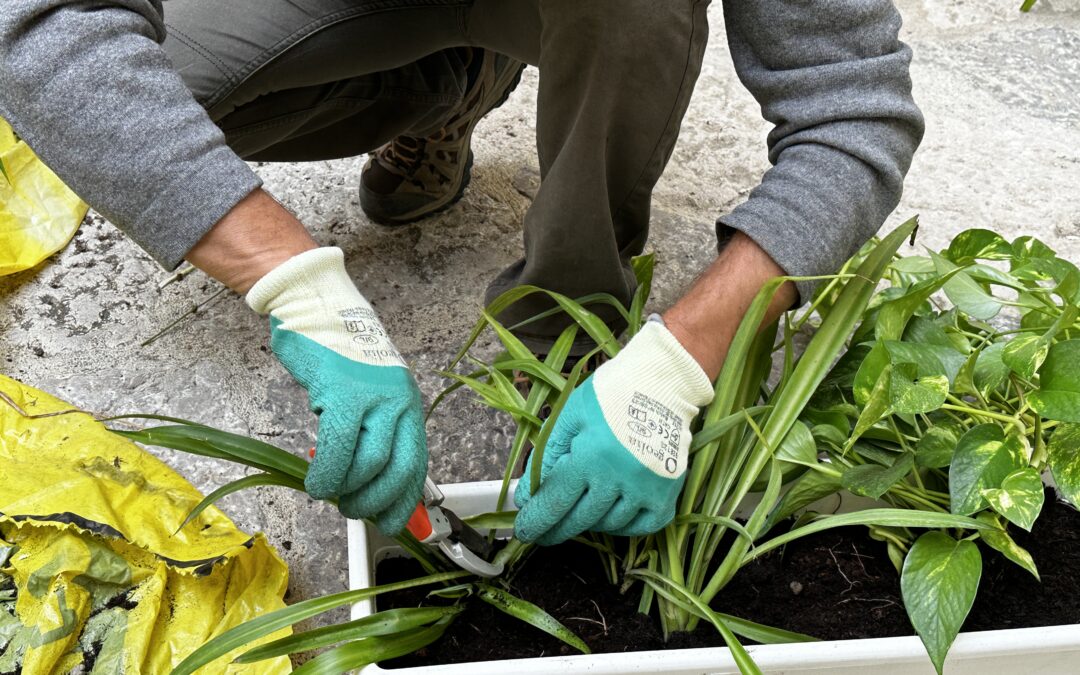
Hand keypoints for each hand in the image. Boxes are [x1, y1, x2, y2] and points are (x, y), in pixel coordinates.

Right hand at [246, 247, 426, 534]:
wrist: (318, 311)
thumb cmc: (338, 359)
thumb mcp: (368, 398)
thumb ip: (372, 435)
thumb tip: (367, 484)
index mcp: (408, 407)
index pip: (417, 466)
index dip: (406, 501)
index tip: (393, 523)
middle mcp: (399, 402)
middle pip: (398, 470)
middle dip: (375, 501)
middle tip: (352, 509)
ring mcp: (375, 398)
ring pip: (369, 464)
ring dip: (347, 491)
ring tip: (329, 493)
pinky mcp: (345, 393)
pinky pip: (339, 448)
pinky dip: (328, 474)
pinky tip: (317, 481)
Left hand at [514, 321, 714, 544]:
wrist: (662, 383)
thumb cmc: (612, 394)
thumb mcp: (570, 415)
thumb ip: (547, 455)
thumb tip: (528, 493)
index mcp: (591, 458)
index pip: (555, 502)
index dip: (536, 520)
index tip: (524, 530)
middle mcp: (619, 480)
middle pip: (580, 519)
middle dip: (556, 530)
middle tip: (542, 534)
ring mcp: (646, 491)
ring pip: (609, 524)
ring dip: (589, 522)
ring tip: (578, 512)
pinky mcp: (667, 494)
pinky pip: (642, 527)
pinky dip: (623, 527)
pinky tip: (610, 516)